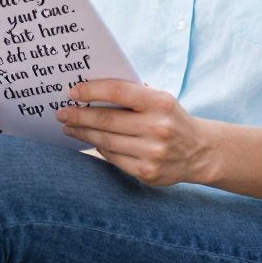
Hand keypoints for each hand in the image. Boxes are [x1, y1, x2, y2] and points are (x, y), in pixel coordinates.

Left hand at [56, 80, 211, 186]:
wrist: (199, 151)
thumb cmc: (170, 118)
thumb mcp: (160, 99)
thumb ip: (132, 93)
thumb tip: (90, 89)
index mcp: (160, 103)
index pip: (118, 92)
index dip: (91, 91)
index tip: (72, 92)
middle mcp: (158, 128)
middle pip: (107, 121)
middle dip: (79, 116)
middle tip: (62, 112)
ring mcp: (153, 153)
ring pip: (106, 142)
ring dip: (83, 133)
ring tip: (69, 127)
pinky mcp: (147, 173)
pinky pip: (114, 158)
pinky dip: (99, 148)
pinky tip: (90, 141)